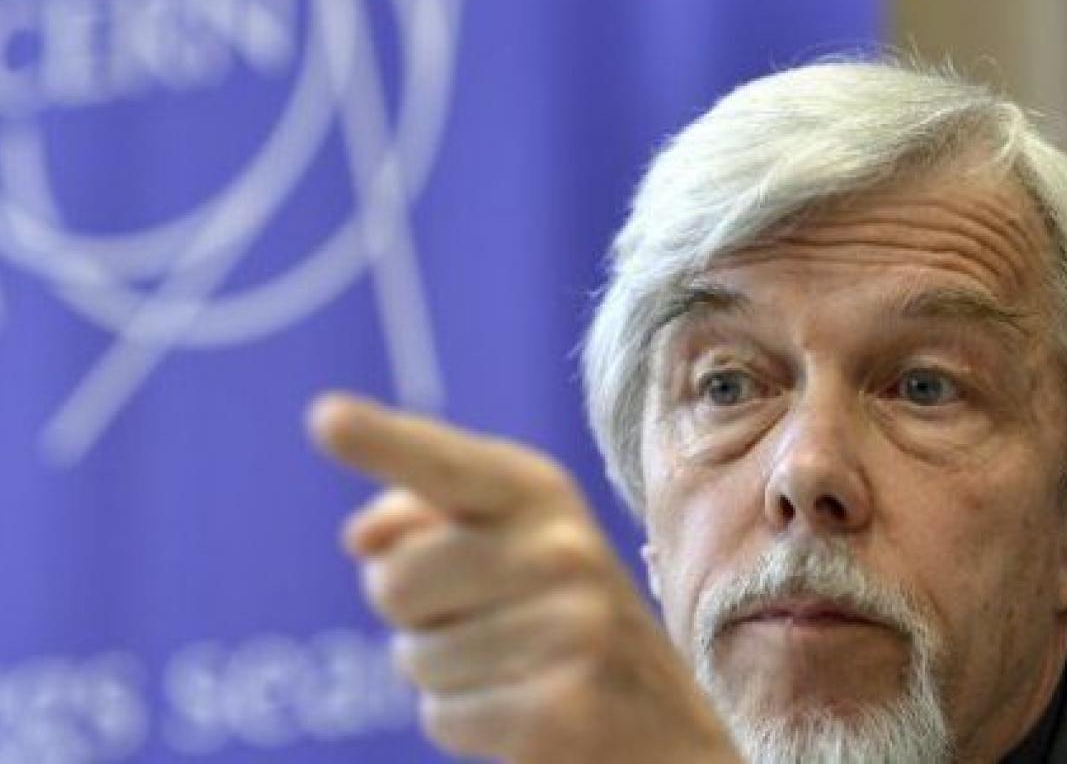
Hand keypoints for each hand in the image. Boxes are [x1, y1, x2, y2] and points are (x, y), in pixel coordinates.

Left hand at [308, 393, 739, 763]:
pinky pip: (443, 717)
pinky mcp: (560, 712)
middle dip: (417, 615)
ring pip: (415, 659)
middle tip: (488, 620)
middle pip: (394, 583)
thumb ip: (426, 519)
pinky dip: (468, 724)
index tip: (324, 417)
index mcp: (539, 491)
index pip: (443, 465)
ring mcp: (569, 628)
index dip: (381, 442)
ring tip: (518, 666)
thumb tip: (360, 538)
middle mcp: (562, 547)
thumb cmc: (563, 617)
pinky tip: (529, 711)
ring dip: (447, 674)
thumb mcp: (510, 545)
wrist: (667, 720)